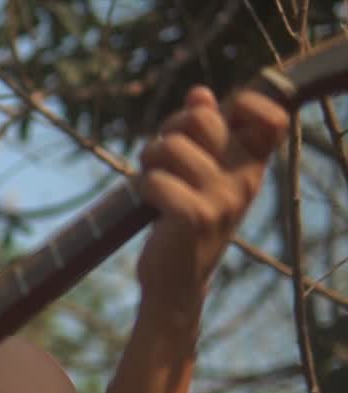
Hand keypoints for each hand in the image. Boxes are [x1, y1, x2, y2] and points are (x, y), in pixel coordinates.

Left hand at [136, 85, 289, 310]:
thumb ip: (202, 131)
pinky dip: (141, 187)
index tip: (208, 122)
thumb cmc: (184, 217)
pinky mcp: (195, 217)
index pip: (271, 117)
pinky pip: (153, 180)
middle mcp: (245, 179)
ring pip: (170, 146)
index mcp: (252, 165)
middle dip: (168, 131)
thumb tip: (200, 93)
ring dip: (149, 163)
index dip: (240, 104)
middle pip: (200, 119)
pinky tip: (148, 207)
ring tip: (154, 183)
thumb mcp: (199, 171)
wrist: (176, 280)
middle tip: (161, 158)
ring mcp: (223, 199)